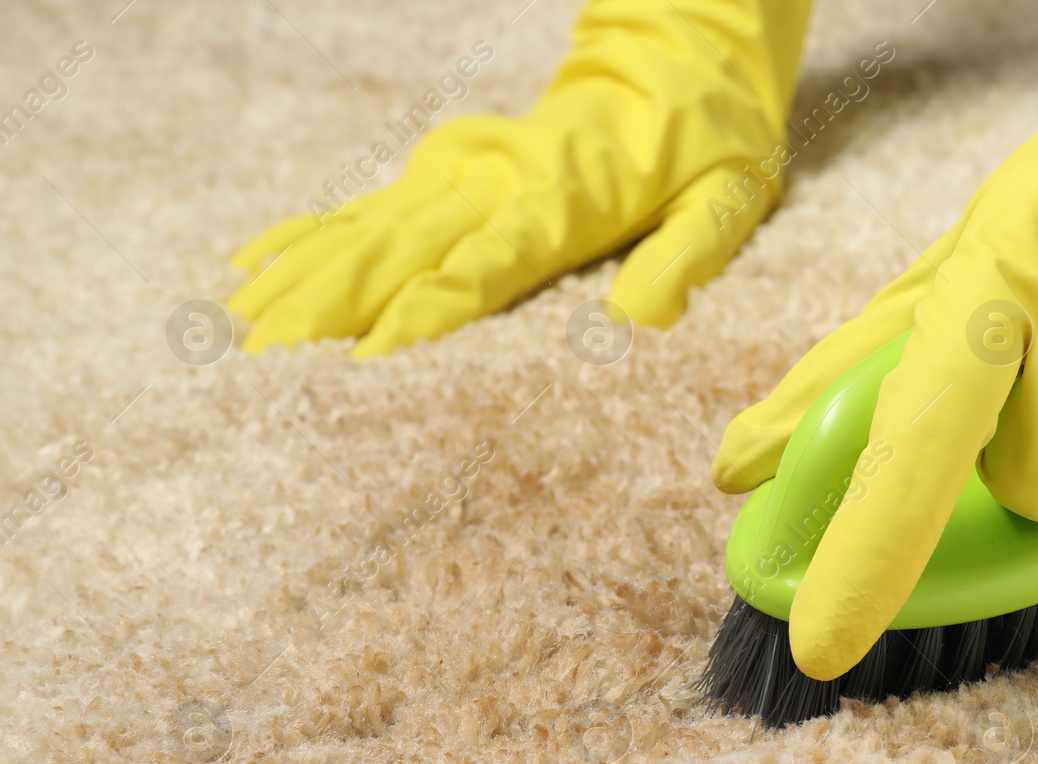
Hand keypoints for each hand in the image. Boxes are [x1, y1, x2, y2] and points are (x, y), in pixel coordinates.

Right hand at [228, 0, 809, 355]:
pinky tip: (253, 260)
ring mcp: (464, 169)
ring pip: (369, 227)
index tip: (366, 358)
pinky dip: (307, 232)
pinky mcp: (446, 165)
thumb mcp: (726, 202)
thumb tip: (639, 321)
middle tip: (266, 359)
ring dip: (304, 276)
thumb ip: (684, 260)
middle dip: (333, 304)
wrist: (679, 57)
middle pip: (403, 248)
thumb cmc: (708, 142)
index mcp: (564, 202)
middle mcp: (499, 183)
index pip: (486, 266)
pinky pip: (366, 202)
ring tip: (238, 325)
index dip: (426, 312)